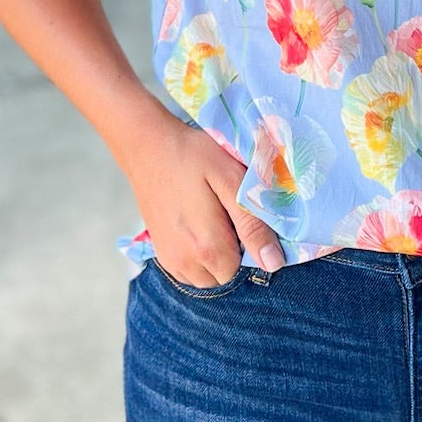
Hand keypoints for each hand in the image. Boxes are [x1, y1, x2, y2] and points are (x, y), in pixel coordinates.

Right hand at [124, 111, 285, 288]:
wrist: (148, 146)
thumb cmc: (192, 156)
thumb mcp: (231, 180)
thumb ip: (253, 223)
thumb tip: (274, 263)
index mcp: (207, 247)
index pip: (245, 267)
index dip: (251, 244)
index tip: (242, 215)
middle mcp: (185, 262)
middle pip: (226, 274)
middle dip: (233, 251)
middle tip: (226, 213)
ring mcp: (169, 260)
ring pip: (207, 276)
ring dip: (215, 257)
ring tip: (212, 220)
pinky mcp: (160, 252)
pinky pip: (188, 272)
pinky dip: (197, 257)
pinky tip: (197, 227)